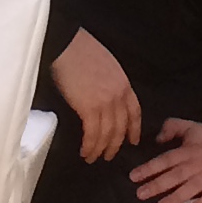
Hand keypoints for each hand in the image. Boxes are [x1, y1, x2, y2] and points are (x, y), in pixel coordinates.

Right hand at [49, 29, 141, 161]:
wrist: (67, 45)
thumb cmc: (81, 50)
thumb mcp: (107, 65)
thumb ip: (110, 83)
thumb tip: (104, 97)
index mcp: (124, 83)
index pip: (134, 112)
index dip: (134, 129)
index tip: (132, 140)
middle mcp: (118, 95)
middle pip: (121, 127)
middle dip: (115, 145)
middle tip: (109, 155)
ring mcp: (105, 103)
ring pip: (107, 134)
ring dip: (100, 149)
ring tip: (93, 157)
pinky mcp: (88, 108)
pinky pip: (92, 134)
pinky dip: (89, 145)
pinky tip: (85, 151)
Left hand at [129, 117, 201, 202]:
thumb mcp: (192, 127)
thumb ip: (172, 128)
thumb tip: (156, 139)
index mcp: (189, 150)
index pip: (166, 160)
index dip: (149, 168)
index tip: (133, 177)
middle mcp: (198, 164)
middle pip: (175, 175)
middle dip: (157, 185)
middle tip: (140, 194)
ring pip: (191, 188)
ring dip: (175, 197)